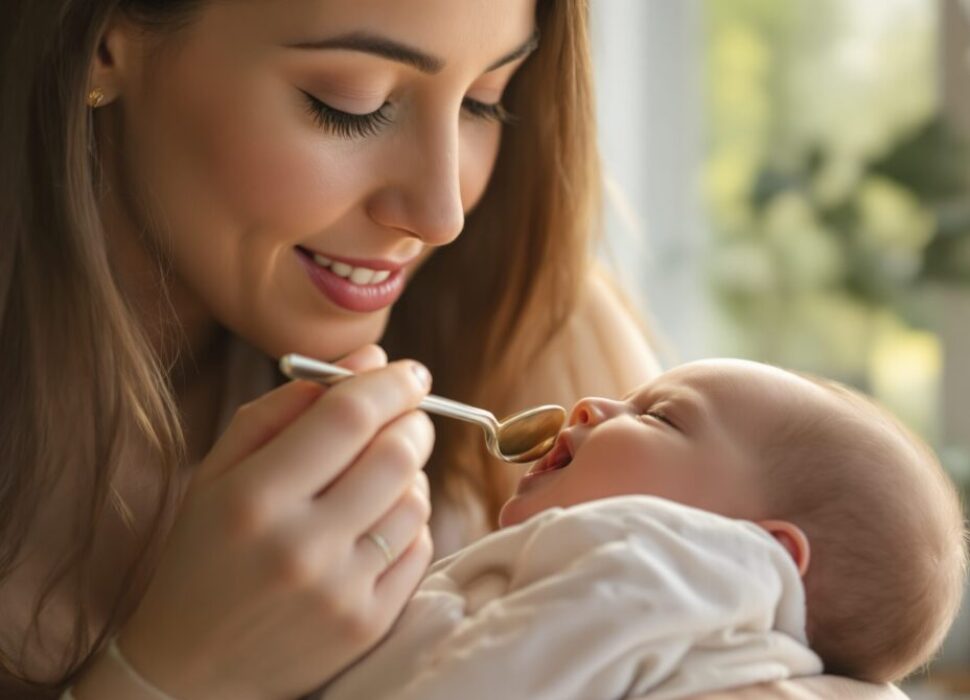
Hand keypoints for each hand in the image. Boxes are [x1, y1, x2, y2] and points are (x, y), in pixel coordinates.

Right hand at [116, 345, 433, 699]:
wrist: (193, 669)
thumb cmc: (205, 554)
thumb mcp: (220, 471)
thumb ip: (285, 407)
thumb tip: (368, 360)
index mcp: (253, 498)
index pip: (349, 416)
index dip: (390, 382)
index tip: (408, 372)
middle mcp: (300, 547)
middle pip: (397, 453)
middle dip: (413, 419)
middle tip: (404, 414)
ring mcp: (340, 591)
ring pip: (417, 498)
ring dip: (410, 472)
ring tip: (380, 475)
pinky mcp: (368, 624)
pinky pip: (421, 547)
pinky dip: (409, 521)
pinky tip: (376, 522)